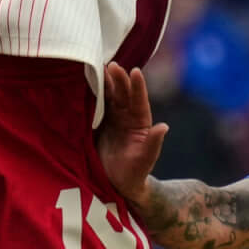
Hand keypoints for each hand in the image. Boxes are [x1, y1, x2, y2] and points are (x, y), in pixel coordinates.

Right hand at [97, 63, 167, 202]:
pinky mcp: (99, 122)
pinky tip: (84, 82)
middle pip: (123, 94)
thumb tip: (164, 127)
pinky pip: (96, 104)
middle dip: (119, 79)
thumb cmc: (135, 173)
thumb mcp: (144, 160)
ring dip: (104, 82)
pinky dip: (91, 93)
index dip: (137, 86)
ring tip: (97, 67)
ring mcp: (113, 118)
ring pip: (109, 96)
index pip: (139, 101)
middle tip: (112, 65)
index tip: (135, 71)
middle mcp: (127, 116)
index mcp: (140, 123)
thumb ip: (153, 144)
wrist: (117, 182)